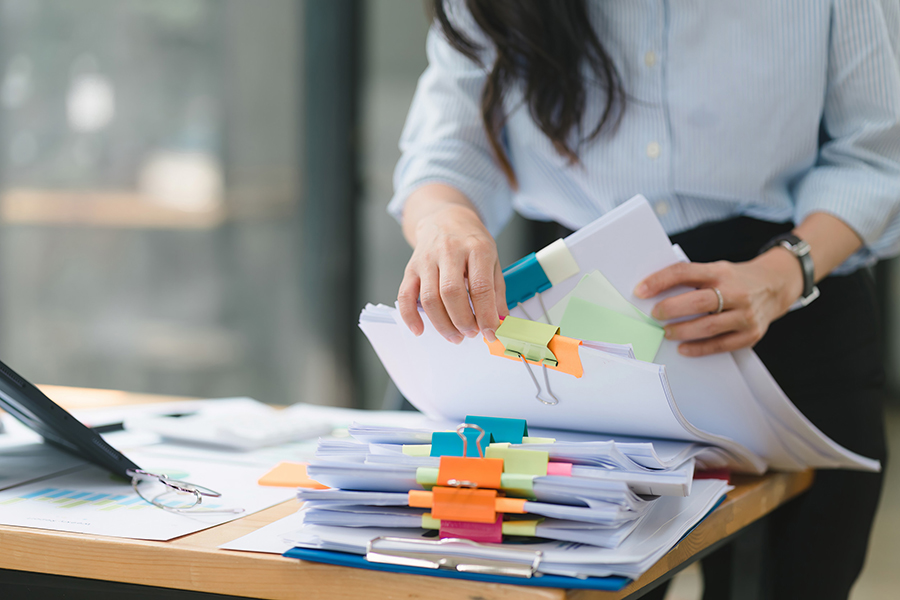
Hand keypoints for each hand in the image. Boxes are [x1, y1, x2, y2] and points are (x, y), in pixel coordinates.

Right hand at [397, 186, 506, 343]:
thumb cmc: (471, 241)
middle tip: (471, 334)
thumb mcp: (492, 260)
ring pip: (430, 298)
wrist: (445, 217)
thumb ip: (496, 292)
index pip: (480, 287)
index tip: (491, 333)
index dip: (486, 315)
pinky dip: (410, 316)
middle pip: (452, 293)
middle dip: (462, 321)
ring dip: (442, 324)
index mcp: (476, 248)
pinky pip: (405, 295)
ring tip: (455, 336)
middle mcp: (450, 251)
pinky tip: (420, 329)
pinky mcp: (411, 267)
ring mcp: (427, 259)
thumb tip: (500, 322)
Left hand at [633, 250, 803, 356]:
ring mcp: (746, 314)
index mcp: (720, 271)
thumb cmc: (735, 279)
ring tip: (666, 332)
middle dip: (671, 309)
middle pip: (698, 302)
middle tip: (654, 315)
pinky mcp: (751, 334)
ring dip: (683, 331)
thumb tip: (653, 292)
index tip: (640, 290)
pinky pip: (721, 345)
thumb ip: (691, 278)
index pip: (685, 272)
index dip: (660, 281)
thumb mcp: (716, 269)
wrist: (776, 285)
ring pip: (709, 326)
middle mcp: (736, 292)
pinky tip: (684, 348)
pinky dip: (699, 348)